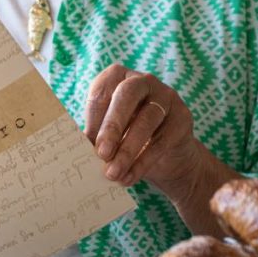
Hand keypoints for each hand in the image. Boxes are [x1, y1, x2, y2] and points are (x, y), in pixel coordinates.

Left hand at [83, 63, 240, 234]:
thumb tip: (75, 152)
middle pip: (127, 95)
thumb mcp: (107, 136)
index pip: (102, 90)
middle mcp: (143, 81)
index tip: (84, 142)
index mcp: (117, 78)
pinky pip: (163, 140)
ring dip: (128, 149)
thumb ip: (94, 137)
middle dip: (112, 126)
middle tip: (101, 154)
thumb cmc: (125, 139)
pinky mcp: (183, 118)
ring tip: (113, 173)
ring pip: (148, 119)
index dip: (93, 116)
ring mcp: (166, 97)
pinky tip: (129, 178)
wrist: (165, 157)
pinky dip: (143, 162)